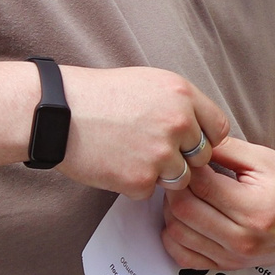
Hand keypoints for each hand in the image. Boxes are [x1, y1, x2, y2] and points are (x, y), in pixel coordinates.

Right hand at [57, 66, 229, 197]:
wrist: (55, 112)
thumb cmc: (100, 95)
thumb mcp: (149, 82)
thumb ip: (181, 104)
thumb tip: (204, 128)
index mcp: (183, 95)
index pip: (219, 128)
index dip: (205, 138)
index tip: (188, 142)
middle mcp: (178, 123)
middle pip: (203, 156)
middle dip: (184, 158)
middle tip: (153, 151)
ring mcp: (161, 153)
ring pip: (181, 178)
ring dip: (162, 175)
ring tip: (133, 157)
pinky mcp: (141, 179)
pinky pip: (151, 191)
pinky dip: (135, 185)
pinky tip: (116, 166)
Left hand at [163, 137, 274, 271]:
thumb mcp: (267, 159)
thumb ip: (227, 149)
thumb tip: (190, 143)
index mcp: (254, 208)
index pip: (200, 185)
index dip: (186, 167)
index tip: (188, 156)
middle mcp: (242, 238)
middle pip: (182, 210)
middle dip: (175, 187)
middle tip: (182, 173)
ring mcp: (234, 256)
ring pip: (176, 233)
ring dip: (171, 210)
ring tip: (185, 193)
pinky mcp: (228, 265)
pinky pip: (183, 256)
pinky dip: (174, 236)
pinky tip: (185, 218)